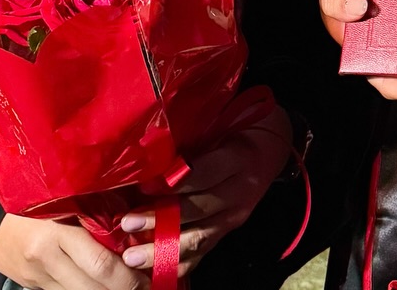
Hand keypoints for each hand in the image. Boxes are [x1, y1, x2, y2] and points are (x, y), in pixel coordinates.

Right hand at [0, 214, 147, 289]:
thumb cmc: (38, 204)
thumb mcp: (67, 202)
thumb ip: (95, 216)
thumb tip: (134, 231)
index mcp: (57, 233)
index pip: (100, 263)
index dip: (128, 277)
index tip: (148, 277)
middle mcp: (47, 260)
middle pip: (93, 287)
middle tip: (145, 287)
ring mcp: (39, 279)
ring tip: (127, 286)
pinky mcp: (35, 289)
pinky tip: (102, 286)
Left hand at [118, 106, 291, 275]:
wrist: (267, 150)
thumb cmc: (233, 131)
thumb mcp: (218, 126)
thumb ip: (190, 141)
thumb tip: (146, 154)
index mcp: (238, 157)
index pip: (206, 173)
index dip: (174, 182)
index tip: (143, 186)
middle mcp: (239, 191)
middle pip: (199, 208)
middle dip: (161, 219)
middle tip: (128, 222)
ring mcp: (234, 216)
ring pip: (200, 238)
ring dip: (164, 249)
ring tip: (133, 256)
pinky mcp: (227, 233)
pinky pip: (202, 255)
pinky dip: (177, 264)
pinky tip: (153, 271)